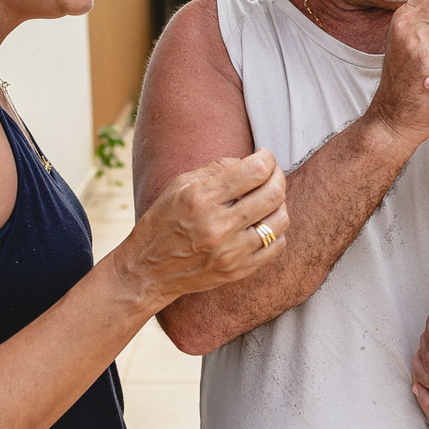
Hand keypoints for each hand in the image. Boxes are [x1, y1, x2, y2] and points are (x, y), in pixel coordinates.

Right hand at [120, 149, 288, 304]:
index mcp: (201, 198)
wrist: (148, 271)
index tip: (264, 157)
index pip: (254, 171)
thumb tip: (252, 160)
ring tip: (266, 199)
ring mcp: (231, 252)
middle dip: (278, 177)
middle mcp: (218, 226)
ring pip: (280, 219)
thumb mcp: (180, 185)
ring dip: (279, 203)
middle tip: (271, 174)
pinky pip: (277, 245)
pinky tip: (262, 223)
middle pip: (274, 193)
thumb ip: (217, 168)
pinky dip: (276, 229)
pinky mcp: (238, 271)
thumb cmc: (163, 221)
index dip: (267, 158)